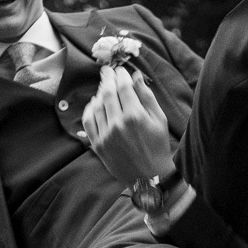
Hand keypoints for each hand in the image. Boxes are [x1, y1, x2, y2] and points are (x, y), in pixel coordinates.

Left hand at [84, 66, 174, 185]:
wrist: (149, 177)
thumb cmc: (158, 147)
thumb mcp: (159, 119)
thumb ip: (146, 96)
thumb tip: (135, 76)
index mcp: (135, 116)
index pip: (123, 87)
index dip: (120, 75)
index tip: (120, 70)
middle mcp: (118, 124)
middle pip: (107, 93)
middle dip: (107, 78)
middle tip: (107, 71)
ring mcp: (105, 135)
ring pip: (96, 105)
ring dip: (99, 92)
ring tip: (103, 87)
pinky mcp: (97, 145)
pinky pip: (88, 121)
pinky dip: (89, 109)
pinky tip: (94, 103)